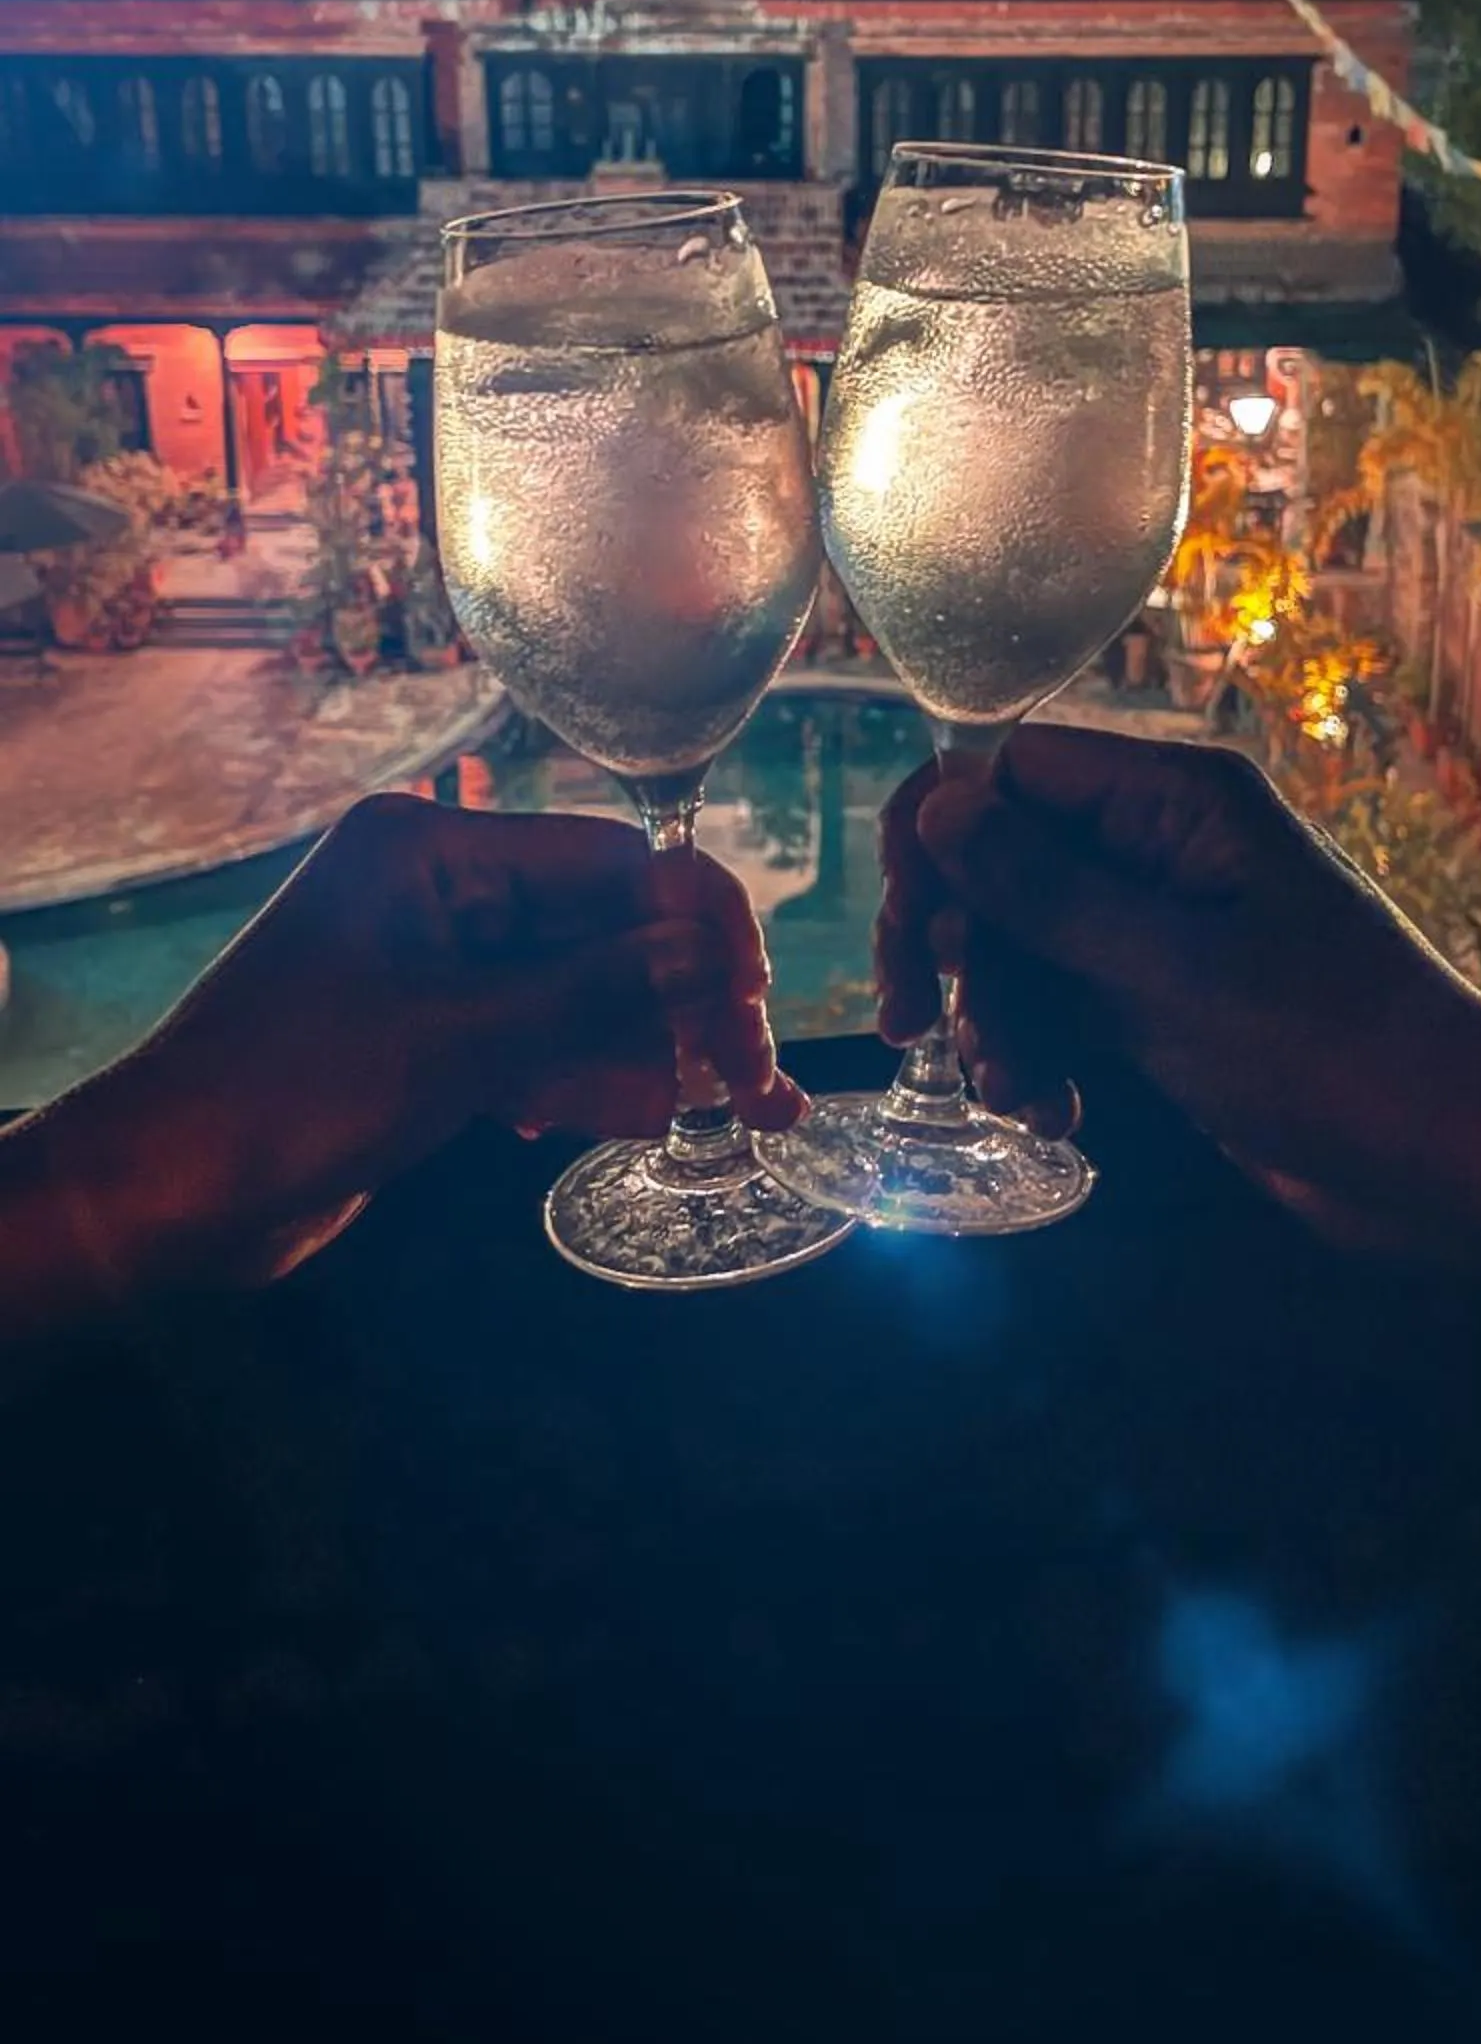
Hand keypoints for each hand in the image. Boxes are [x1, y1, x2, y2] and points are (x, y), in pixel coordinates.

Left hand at [0, 793, 799, 1327]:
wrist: (161, 1196)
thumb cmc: (289, 1095)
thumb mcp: (455, 1041)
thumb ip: (590, 992)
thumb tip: (712, 951)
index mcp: (426, 847)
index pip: (602, 858)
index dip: (692, 919)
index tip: (756, 990)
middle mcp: (435, 887)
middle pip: (598, 926)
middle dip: (676, 997)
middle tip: (755, 1071)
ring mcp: (433, 962)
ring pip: (576, 989)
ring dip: (641, 1047)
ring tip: (727, 1105)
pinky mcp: (428, 1033)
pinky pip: (535, 1034)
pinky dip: (579, 1073)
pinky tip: (619, 1116)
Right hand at [876, 727, 1480, 1294]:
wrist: (1450, 1160)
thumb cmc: (1331, 1050)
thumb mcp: (1172, 970)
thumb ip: (1044, 890)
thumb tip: (935, 801)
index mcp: (1178, 800)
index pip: (1012, 770)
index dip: (941, 839)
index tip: (912, 931)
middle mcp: (1164, 846)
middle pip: (1002, 860)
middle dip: (958, 948)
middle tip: (910, 1028)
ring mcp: (1163, 928)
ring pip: (1023, 944)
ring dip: (998, 1018)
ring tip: (1015, 1095)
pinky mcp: (1168, 1003)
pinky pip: (1064, 1004)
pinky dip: (1042, 1054)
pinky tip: (1053, 1115)